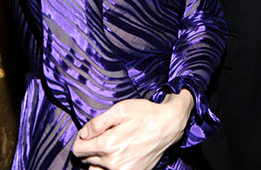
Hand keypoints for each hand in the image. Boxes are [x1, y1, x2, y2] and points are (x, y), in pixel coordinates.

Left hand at [72, 90, 193, 169]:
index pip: (78, 150)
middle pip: (86, 160)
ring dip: (97, 160)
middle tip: (105, 135)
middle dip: (91, 147)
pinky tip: (119, 154)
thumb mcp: (121, 109)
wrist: (168, 126)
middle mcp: (113, 163)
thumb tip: (83, 134)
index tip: (90, 132)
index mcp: (108, 144)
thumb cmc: (145, 114)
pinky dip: (109, 167)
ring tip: (109, 146)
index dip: (81, 139)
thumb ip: (98, 122)